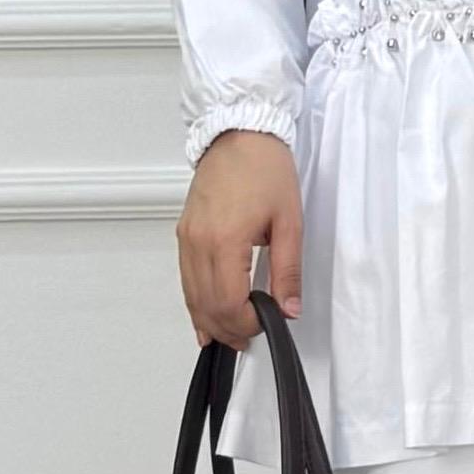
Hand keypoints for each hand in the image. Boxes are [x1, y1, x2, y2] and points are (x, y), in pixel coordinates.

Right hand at [178, 129, 301, 349]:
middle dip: (228, 329)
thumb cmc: (266, 169)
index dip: (246, 323)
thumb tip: (288, 308)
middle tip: (250, 339)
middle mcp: (198, 242)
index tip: (266, 324)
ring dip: (209, 321)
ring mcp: (187, 238)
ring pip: (191, 295)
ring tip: (230, 336)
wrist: (239, 134)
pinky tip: (204, 317)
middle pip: (206, 305)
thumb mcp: (290, 221)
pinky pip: (185, 278)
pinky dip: (195, 302)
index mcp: (225, 240)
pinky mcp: (184, 233)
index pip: (228, 302)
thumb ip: (288, 270)